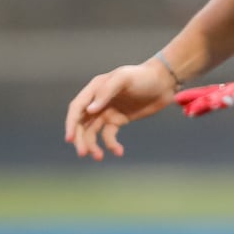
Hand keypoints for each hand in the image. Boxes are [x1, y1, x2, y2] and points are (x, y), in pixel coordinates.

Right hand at [64, 60, 180, 159]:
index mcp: (94, 89)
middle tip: (83, 153)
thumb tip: (90, 110)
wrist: (163, 83)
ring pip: (93, 132)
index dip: (71, 124)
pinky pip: (109, 135)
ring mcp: (107, 111)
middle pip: (82, 123)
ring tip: (99, 157)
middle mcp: (97, 101)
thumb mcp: (124, 79)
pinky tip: (119, 152)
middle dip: (81, 139)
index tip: (70, 139)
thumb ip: (106, 92)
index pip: (77, 108)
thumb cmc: (142, 76)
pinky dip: (111, 144)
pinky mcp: (118, 120)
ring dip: (93, 145)